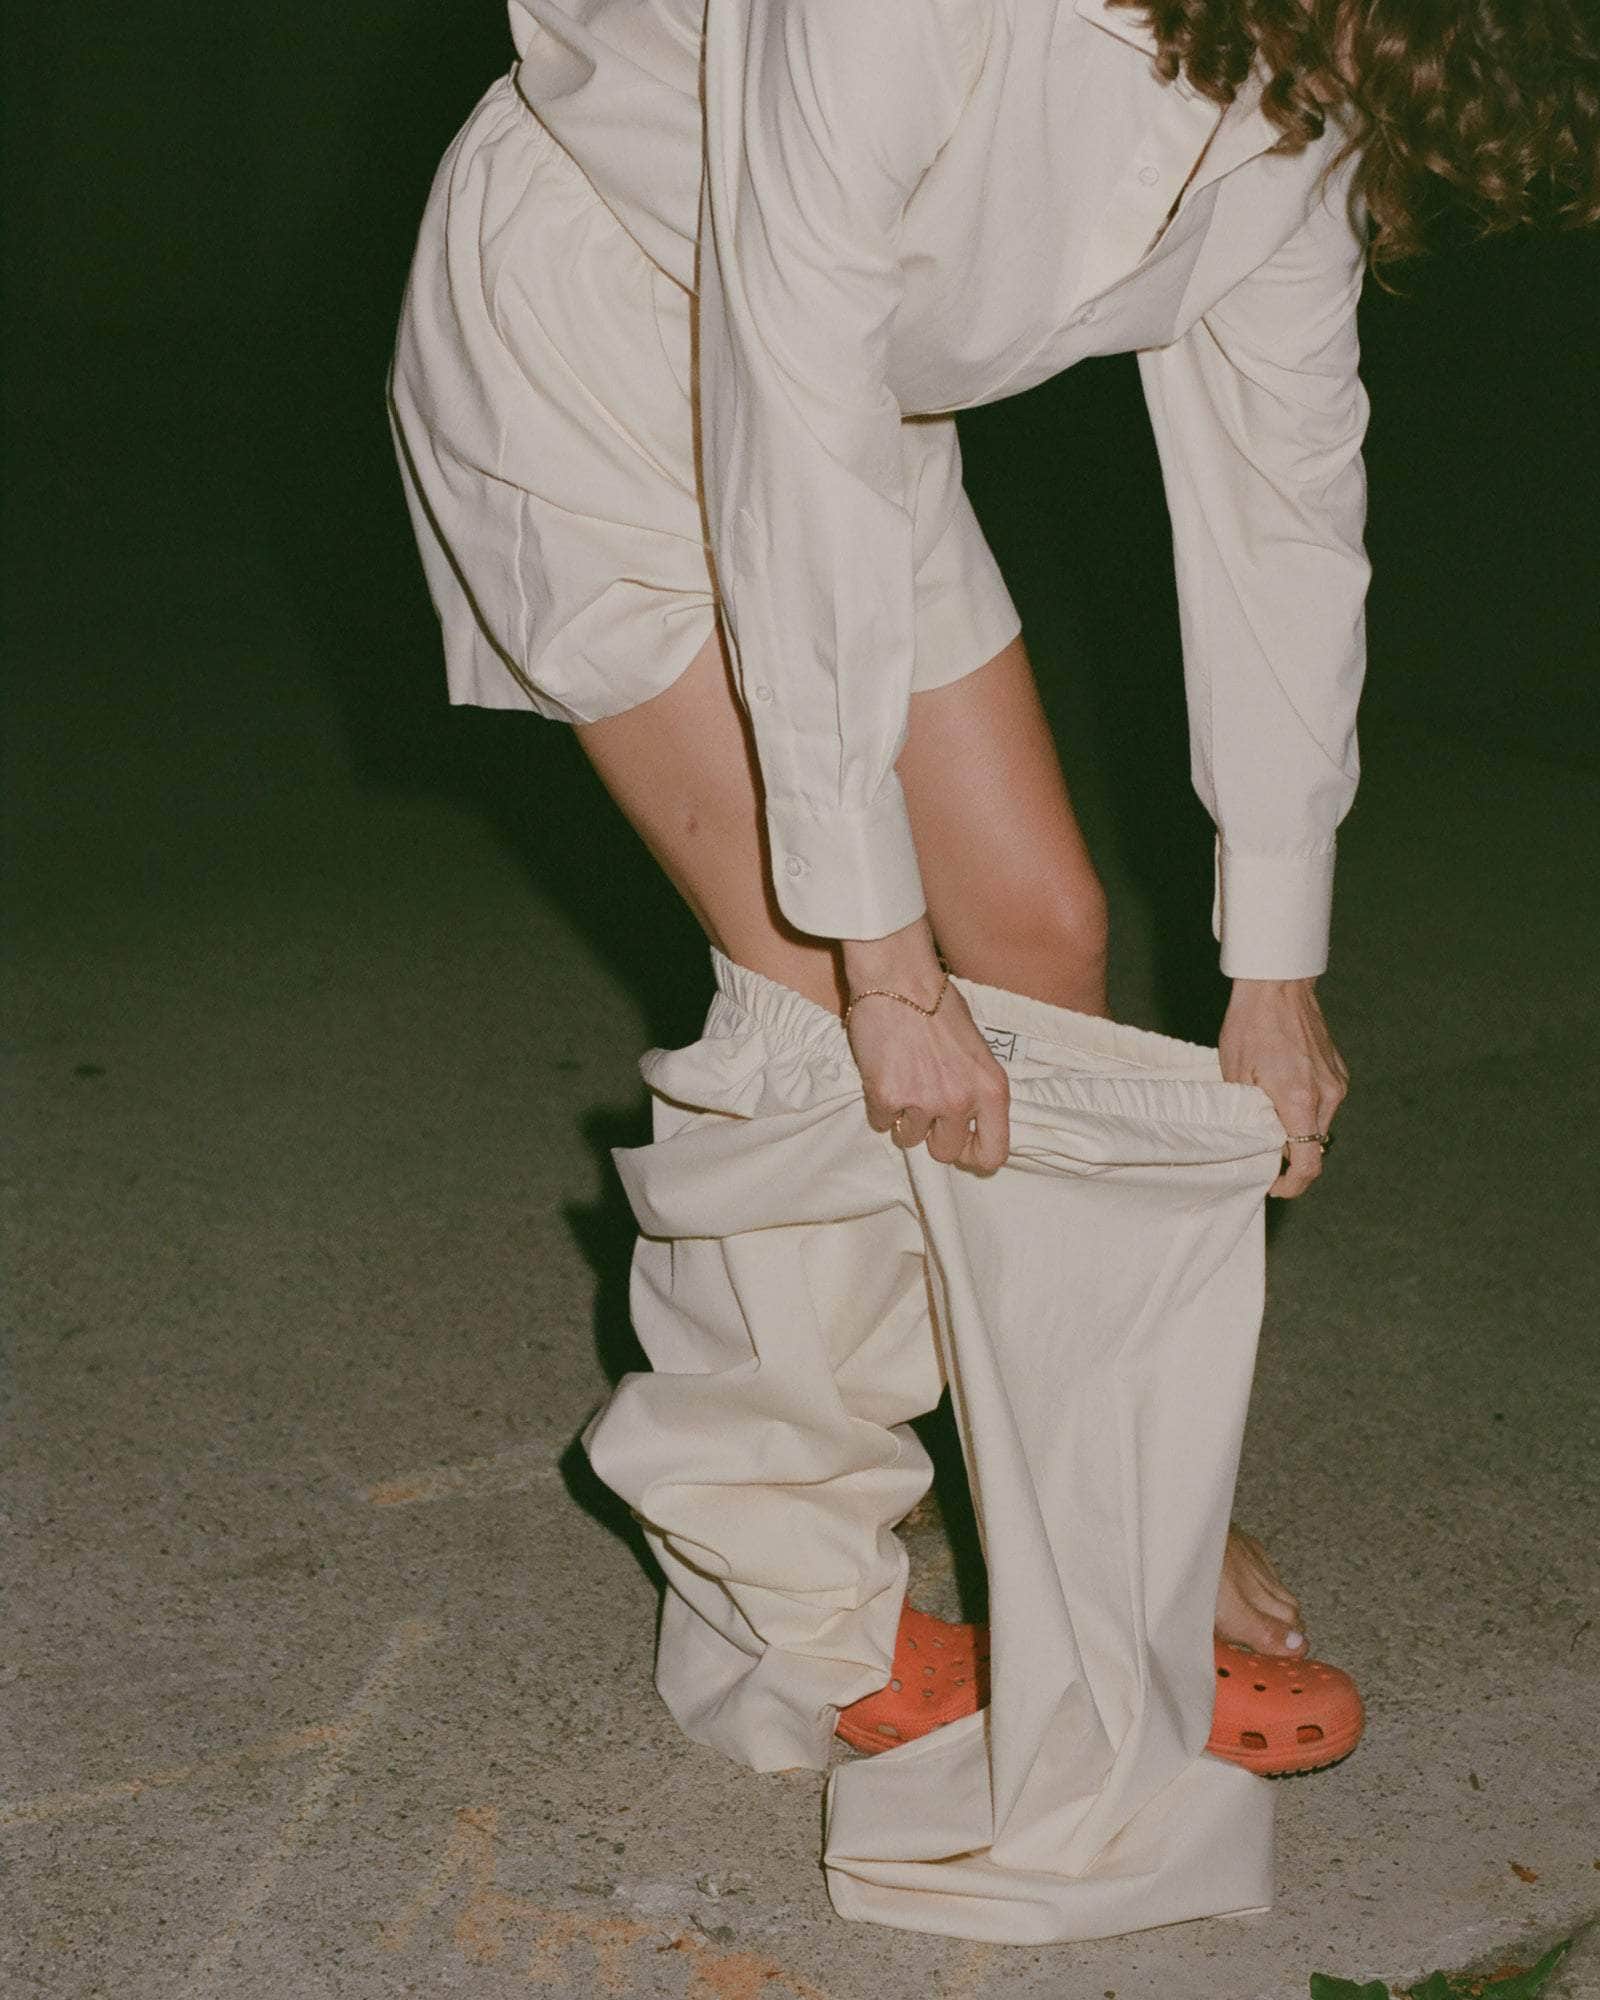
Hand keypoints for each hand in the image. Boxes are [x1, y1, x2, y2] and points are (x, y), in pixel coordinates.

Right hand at [842, 918, 1009, 1174]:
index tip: (959, 1143)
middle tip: (922, 1104)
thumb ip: (976, 1090)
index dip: (973, 1155)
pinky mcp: (887, 1096)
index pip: (993, 1154)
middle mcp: (961, 1101)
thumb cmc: (938, 1006)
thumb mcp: (977, 1051)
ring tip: (902, 1079)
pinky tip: (884, 1073)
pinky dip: (879, 1104)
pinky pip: (881, 1121)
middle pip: (945, 1153)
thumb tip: (967, 1126)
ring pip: (909, 1138)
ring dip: (903, 1117)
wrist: (899, 978)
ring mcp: (923, 1101)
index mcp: (992, 1090)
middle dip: (931, 1134)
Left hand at [1218, 977, 1348, 1197]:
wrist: (1277, 985)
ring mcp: (1336, 1081)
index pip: (1308, 1162)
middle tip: (1260, 1151)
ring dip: (1296, 1130)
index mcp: (1300, 1100)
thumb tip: (1256, 1144)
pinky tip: (1280, 1092)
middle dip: (1289, 1156)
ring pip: (1318, 1125)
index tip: (1274, 1187)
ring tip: (1267, 1115)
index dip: (1292, 1184)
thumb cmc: (1250, 1025)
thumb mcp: (1236, 1076)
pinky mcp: (1337, 1071)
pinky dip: (1304, 1109)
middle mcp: (1327, 1095)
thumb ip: (1250, 1115)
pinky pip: (1323, 1103)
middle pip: (1313, 1146)